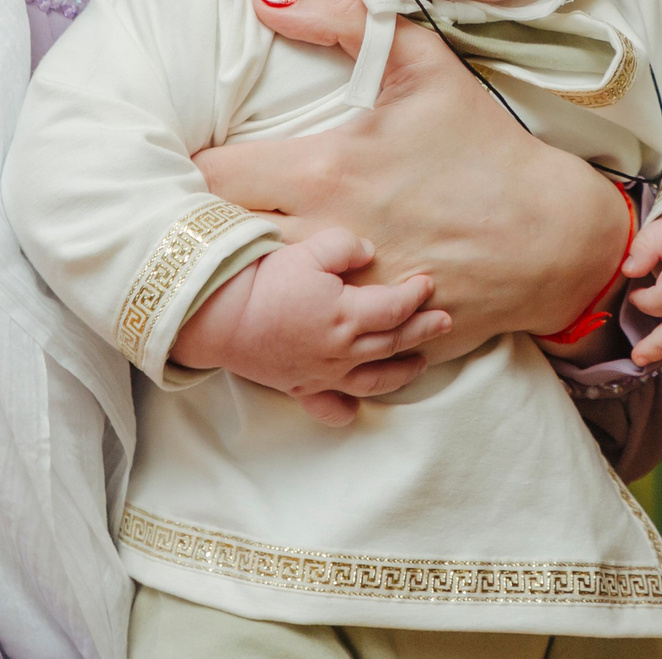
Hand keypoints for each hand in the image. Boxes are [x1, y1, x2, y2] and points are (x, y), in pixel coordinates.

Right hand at [170, 227, 453, 424]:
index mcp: (346, 316)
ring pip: (372, 380)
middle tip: (444, 322)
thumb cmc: (265, 281)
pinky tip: (355, 413)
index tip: (427, 284)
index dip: (415, 296)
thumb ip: (346, 248)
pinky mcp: (298, 385)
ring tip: (420, 364)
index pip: (395, 309)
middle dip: (422, 331)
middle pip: (392, 344)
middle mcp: (340, 351)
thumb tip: (368, 253)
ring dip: (400, 373)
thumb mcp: (310, 250)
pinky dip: (344, 412)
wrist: (218, 316)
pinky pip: (327, 407)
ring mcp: (321, 373)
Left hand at [192, 0, 631, 359]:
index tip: (190, 160)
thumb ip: (344, 19)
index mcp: (323, 172)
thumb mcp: (422, 66)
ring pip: (244, 301)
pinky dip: (278, 330)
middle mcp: (318, 242)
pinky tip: (278, 311)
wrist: (550, 238)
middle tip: (194, 210)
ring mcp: (338, 302)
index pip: (209, 177)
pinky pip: (292, 349)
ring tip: (229, 258)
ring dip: (233, 279)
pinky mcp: (359, 343)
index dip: (189, 169)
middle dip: (197, 226)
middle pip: (212, 243)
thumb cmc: (483, 148)